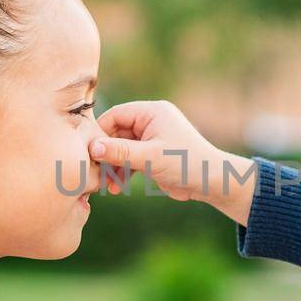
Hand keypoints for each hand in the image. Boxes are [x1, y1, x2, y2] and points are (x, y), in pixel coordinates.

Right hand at [89, 100, 256, 223]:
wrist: (212, 182)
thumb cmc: (185, 163)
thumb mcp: (149, 157)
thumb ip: (120, 152)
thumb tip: (92, 148)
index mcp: (151, 112)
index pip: (116, 115)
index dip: (100, 133)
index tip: (88, 152)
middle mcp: (151, 121)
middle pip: (116, 133)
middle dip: (106, 154)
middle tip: (95, 173)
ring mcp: (152, 138)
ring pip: (122, 148)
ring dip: (113, 166)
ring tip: (107, 186)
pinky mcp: (153, 154)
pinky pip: (131, 159)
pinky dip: (123, 171)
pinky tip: (117, 187)